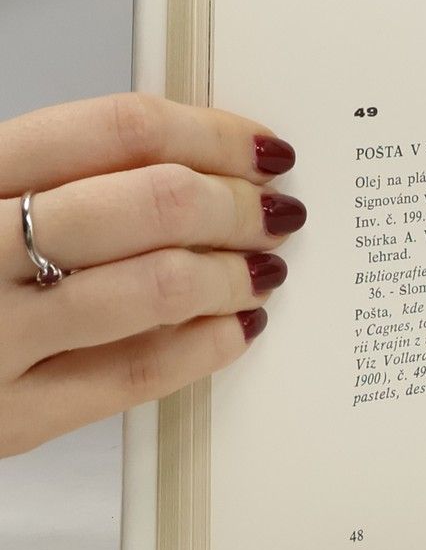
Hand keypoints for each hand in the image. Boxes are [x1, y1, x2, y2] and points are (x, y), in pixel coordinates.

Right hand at [1, 93, 300, 457]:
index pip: (119, 129)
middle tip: (275, 212)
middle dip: (237, 205)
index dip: (212, 134)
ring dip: (234, 272)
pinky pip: (137, 373)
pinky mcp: (9, 420)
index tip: (262, 148)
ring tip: (262, 268)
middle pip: (153, 203)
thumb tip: (206, 164)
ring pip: (158, 285)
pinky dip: (206, 344)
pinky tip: (236, 325)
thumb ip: (72, 176)